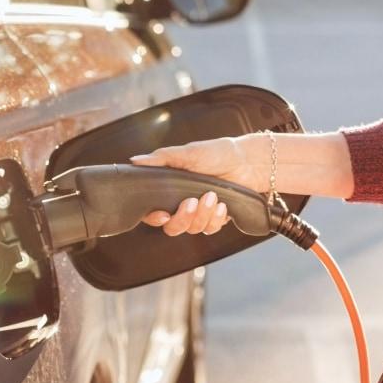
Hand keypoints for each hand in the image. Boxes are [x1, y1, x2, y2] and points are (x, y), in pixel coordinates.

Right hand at [130, 136, 258, 236]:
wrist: (247, 161)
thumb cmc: (217, 153)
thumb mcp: (188, 153)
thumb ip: (162, 159)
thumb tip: (135, 161)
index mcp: (171, 189)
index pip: (153, 212)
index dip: (154, 218)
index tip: (163, 214)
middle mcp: (182, 203)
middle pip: (172, 228)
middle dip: (182, 218)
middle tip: (192, 201)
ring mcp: (200, 212)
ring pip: (193, 229)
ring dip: (203, 215)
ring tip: (213, 196)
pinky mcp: (216, 217)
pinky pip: (210, 229)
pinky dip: (216, 218)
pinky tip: (223, 205)